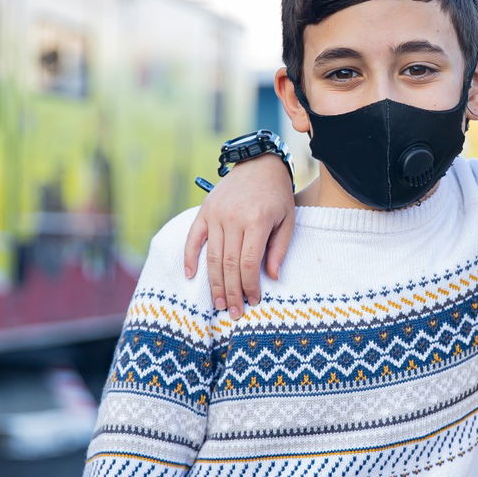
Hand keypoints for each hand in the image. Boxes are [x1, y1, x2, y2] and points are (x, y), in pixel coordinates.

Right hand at [183, 155, 295, 317]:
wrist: (260, 163)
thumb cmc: (277, 195)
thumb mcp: (288, 220)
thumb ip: (279, 248)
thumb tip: (271, 277)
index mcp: (256, 221)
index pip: (248, 263)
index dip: (249, 285)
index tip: (253, 301)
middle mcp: (233, 218)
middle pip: (228, 264)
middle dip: (231, 292)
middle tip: (233, 312)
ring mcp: (216, 214)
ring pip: (212, 256)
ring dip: (214, 283)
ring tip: (218, 303)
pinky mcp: (204, 211)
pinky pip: (193, 238)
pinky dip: (189, 257)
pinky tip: (190, 276)